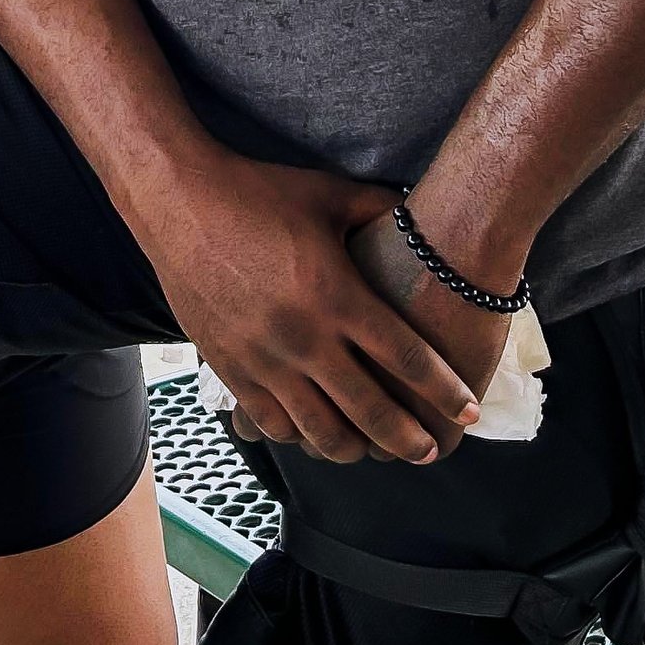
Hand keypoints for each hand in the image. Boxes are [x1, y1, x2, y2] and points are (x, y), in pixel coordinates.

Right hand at [141, 155, 482, 467]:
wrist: (178, 202)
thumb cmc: (258, 193)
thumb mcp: (330, 194)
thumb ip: (381, 210)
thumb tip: (423, 213)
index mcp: (336, 295)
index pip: (405, 357)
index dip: (442, 390)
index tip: (467, 412)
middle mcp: (303, 337)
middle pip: (369, 409)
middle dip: (407, 438)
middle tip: (428, 451)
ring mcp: (263, 359)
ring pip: (318, 430)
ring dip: (354, 449)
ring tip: (373, 451)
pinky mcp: (230, 368)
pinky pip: (272, 422)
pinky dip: (299, 436)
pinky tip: (316, 434)